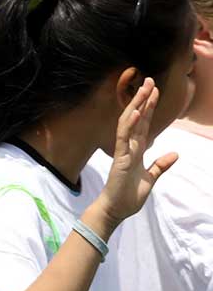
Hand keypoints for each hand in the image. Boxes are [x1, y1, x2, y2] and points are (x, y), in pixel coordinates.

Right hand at [94, 77, 177, 227]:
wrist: (116, 210)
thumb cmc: (128, 196)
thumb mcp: (150, 179)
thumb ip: (160, 165)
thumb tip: (175, 154)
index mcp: (135, 150)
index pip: (144, 124)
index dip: (149, 107)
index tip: (155, 91)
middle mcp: (128, 146)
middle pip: (137, 118)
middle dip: (143, 99)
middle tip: (149, 80)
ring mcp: (123, 151)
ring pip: (129, 122)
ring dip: (137, 105)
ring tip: (144, 88)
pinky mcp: (120, 158)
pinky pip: (123, 137)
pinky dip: (130, 124)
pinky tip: (136, 111)